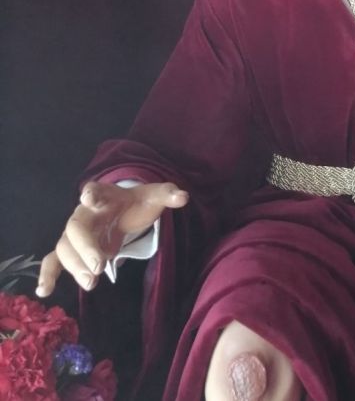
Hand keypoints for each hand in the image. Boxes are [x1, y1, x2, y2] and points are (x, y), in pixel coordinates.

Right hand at [37, 181, 188, 296]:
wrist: (123, 210)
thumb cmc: (136, 203)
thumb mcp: (153, 197)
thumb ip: (167, 195)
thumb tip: (183, 197)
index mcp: (105, 195)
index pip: (94, 191)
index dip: (91, 194)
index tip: (88, 197)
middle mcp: (85, 213)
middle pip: (76, 227)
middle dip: (85, 247)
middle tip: (100, 266)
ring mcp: (76, 233)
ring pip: (65, 247)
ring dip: (75, 265)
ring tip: (91, 282)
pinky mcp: (74, 250)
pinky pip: (54, 260)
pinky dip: (48, 274)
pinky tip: (44, 291)